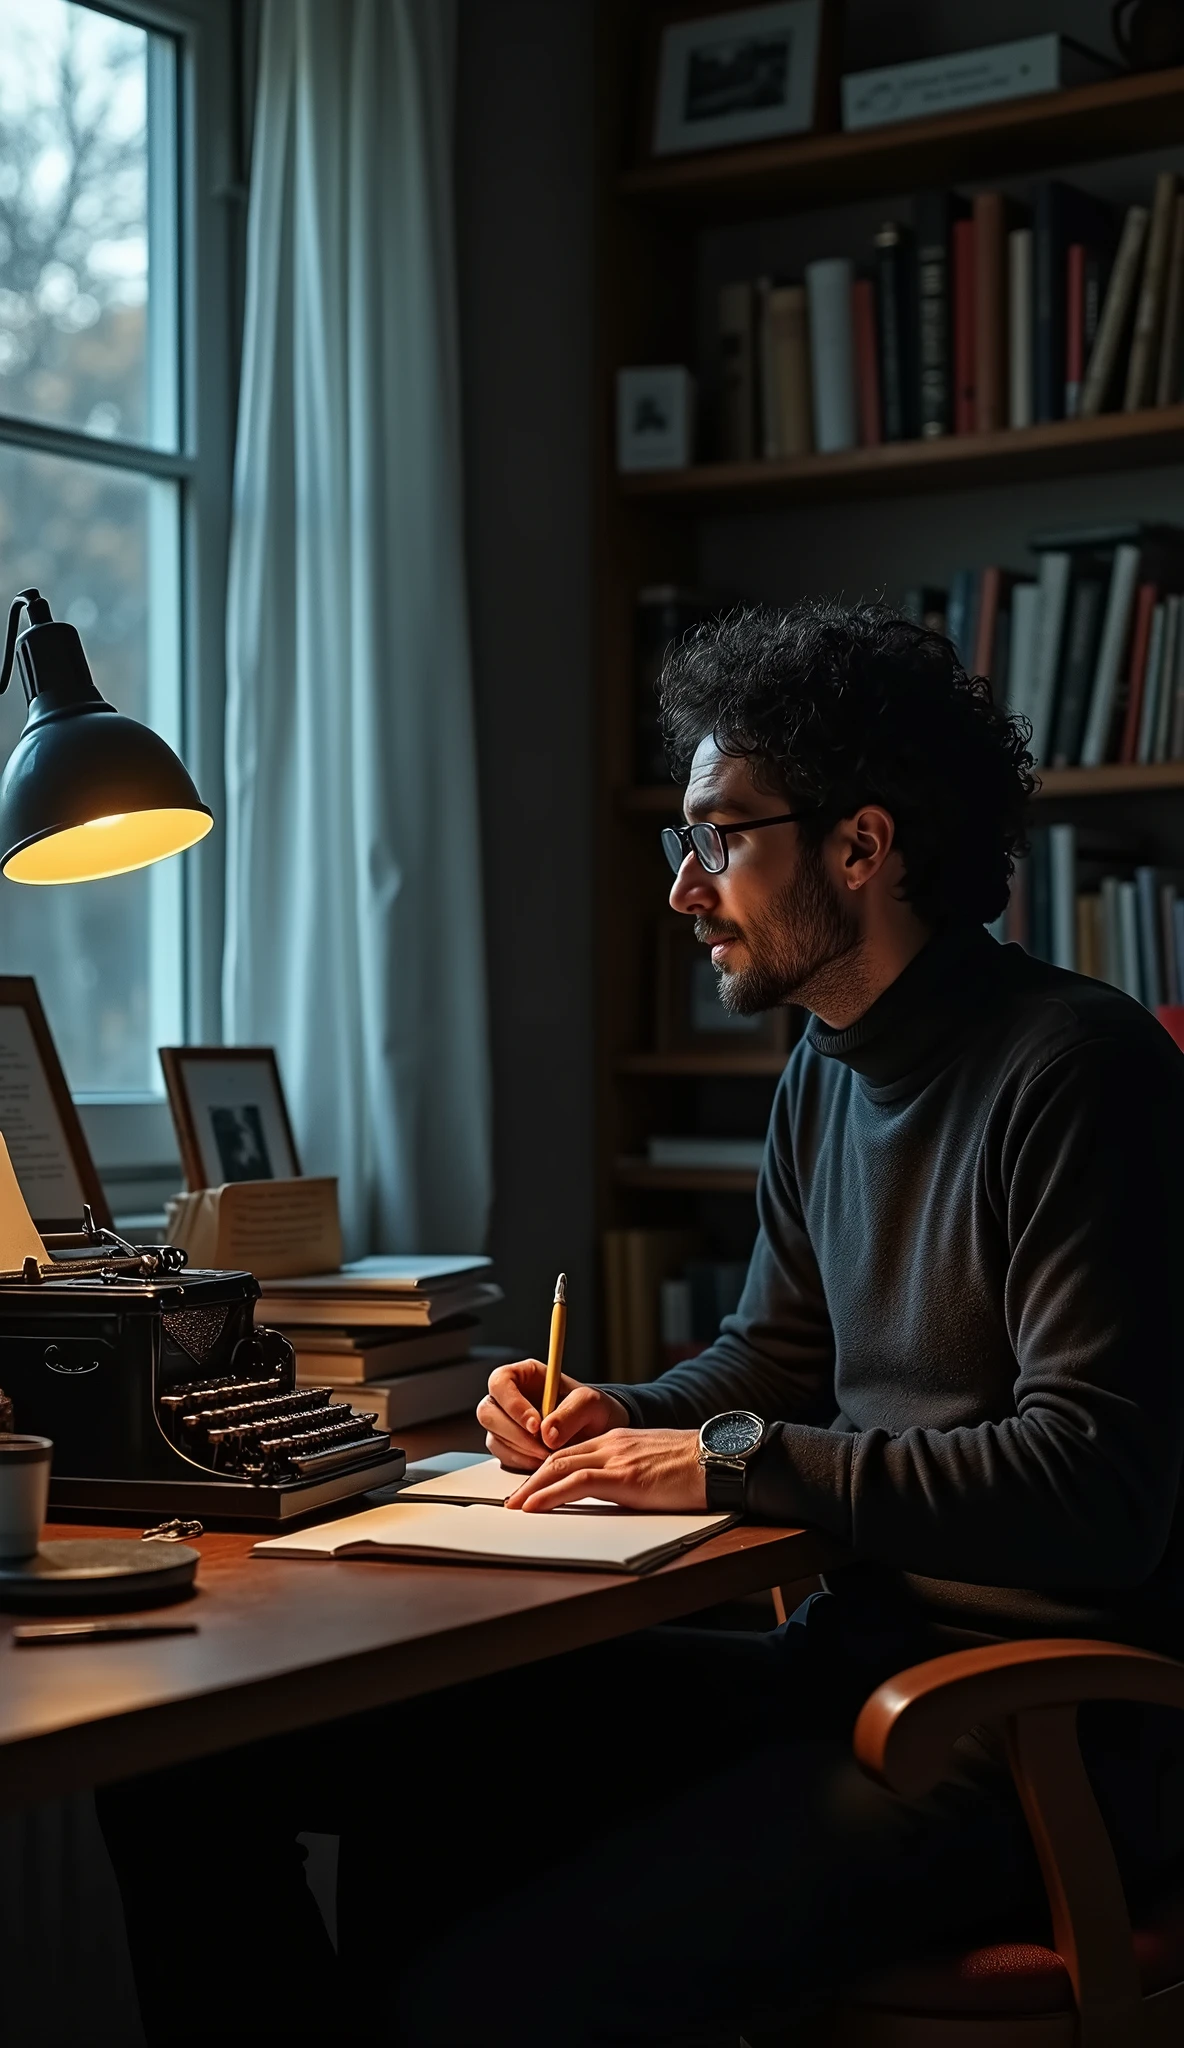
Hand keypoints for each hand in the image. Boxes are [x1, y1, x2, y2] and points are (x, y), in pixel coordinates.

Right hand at [477, 1359, 629, 1472]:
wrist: (598, 1434)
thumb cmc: (593, 1410)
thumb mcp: (590, 1403)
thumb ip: (571, 1412)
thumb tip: (547, 1433)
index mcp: (525, 1375)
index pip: (500, 1382)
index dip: (512, 1403)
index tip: (535, 1424)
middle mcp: (510, 1398)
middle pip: (488, 1412)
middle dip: (513, 1433)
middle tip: (541, 1447)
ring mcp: (506, 1424)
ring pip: (494, 1437)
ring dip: (520, 1451)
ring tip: (549, 1455)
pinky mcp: (509, 1446)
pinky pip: (503, 1457)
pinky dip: (522, 1463)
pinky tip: (543, 1463)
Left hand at [504, 1428, 706, 1512]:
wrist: (717, 1460)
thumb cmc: (693, 1468)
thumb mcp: (652, 1464)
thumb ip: (628, 1471)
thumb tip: (612, 1492)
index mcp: (618, 1440)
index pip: (572, 1452)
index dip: (546, 1470)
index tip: (531, 1487)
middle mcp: (612, 1444)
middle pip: (558, 1458)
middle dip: (532, 1479)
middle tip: (513, 1499)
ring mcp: (617, 1458)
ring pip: (560, 1467)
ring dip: (532, 1488)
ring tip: (515, 1506)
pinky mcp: (624, 1477)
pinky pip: (576, 1483)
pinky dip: (549, 1494)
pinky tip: (534, 1506)